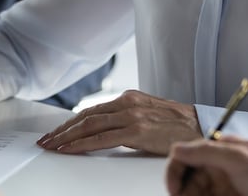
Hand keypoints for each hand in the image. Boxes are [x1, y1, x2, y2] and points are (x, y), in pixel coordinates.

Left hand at [37, 90, 201, 154]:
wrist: (201, 128)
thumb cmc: (178, 125)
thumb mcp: (148, 114)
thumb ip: (126, 117)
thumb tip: (104, 129)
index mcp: (129, 97)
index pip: (91, 110)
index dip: (70, 122)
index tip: (56, 132)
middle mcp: (127, 103)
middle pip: (85, 117)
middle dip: (62, 130)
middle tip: (46, 140)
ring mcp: (132, 116)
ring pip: (89, 126)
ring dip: (66, 137)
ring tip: (51, 146)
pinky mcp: (138, 131)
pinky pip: (102, 138)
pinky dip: (82, 144)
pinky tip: (70, 149)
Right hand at [165, 136, 247, 195]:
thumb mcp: (239, 158)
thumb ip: (207, 151)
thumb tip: (177, 148)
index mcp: (222, 151)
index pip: (188, 155)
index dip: (176, 169)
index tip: (174, 189)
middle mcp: (220, 169)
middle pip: (188, 178)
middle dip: (181, 189)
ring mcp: (224, 189)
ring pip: (194, 192)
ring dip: (188, 195)